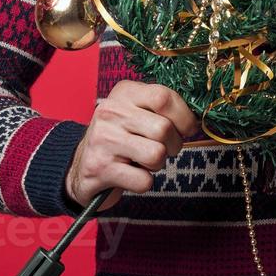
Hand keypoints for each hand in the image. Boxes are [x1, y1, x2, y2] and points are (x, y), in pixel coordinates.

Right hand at [65, 80, 198, 211]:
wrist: (80, 166)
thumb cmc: (120, 138)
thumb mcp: (136, 112)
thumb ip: (163, 109)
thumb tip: (195, 120)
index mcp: (124, 93)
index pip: (164, 97)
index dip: (184, 117)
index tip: (186, 129)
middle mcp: (110, 112)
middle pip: (164, 129)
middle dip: (173, 146)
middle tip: (162, 149)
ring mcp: (103, 140)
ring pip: (156, 155)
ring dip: (157, 165)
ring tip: (144, 161)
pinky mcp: (99, 169)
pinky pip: (143, 181)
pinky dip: (143, 182)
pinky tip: (130, 175)